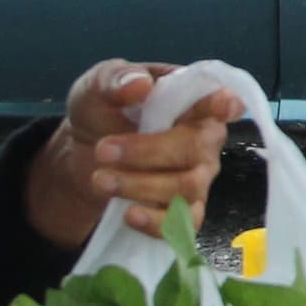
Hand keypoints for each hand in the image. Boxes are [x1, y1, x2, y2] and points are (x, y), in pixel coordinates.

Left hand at [25, 61, 238, 245]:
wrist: (80, 155)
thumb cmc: (102, 111)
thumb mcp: (97, 87)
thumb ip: (115, 80)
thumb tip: (140, 84)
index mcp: (191, 102)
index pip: (218, 101)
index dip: (224, 105)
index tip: (223, 105)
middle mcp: (204, 141)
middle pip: (197, 149)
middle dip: (148, 151)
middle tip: (103, 150)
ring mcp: (197, 179)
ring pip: (186, 188)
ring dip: (139, 185)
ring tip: (100, 179)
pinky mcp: (182, 212)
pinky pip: (183, 225)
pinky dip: (156, 222)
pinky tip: (129, 214)